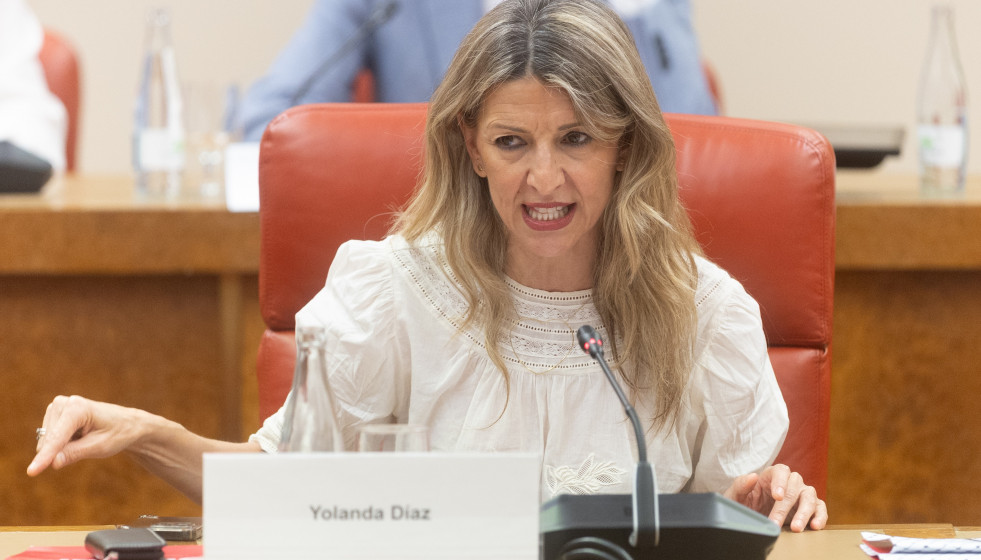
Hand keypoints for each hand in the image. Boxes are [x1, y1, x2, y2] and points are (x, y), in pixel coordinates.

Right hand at [28, 395, 147, 475]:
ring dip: (63, 447)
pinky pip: (49, 440)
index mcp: (77, 408)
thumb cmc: (117, 433)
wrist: (126, 424)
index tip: (31, 472)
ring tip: (85, 437)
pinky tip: (78, 435)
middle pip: (49, 441)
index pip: (56, 438)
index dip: (45, 457)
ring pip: (46, 442)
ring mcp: (56, 407)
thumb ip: (75, 453)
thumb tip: (52, 462)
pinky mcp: (54, 414)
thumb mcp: (100, 447)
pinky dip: (62, 444)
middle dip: (62, 451)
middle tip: (88, 443)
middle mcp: (63, 403)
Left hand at [723, 464, 827, 531]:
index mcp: (772, 475)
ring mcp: (801, 494)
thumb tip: (752, 476)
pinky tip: (814, 526)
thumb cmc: (743, 503)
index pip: (781, 471)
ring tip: (796, 528)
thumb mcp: (735, 495)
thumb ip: (741, 485)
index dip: (780, 482)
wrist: (750, 518)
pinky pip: (820, 508)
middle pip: (795, 487)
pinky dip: (820, 516)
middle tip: (776, 522)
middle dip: (786, 507)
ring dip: (804, 513)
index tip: (777, 496)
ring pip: (809, 497)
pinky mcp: (810, 508)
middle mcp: (790, 482)